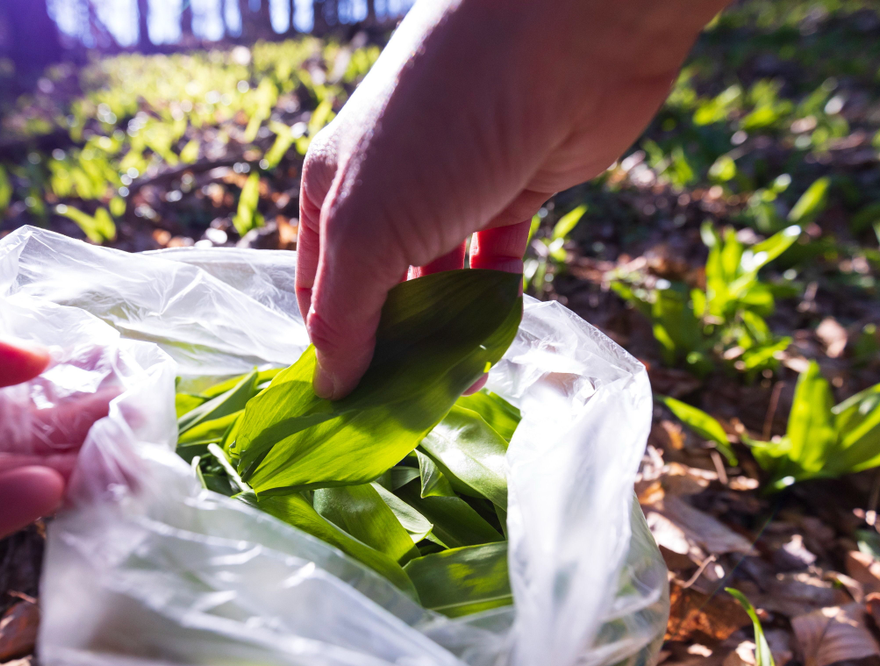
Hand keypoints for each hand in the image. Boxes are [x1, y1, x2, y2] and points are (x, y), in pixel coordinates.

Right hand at [297, 0, 727, 398]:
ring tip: (464, 380)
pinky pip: (496, 259)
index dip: (333, 350)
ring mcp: (453, 187)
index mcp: (333, 190)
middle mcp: (387, 187)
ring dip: (448, 329)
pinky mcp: (516, 187)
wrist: (561, 41)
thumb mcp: (367, 229)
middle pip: (382, 288)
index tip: (357, 409)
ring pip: (440, 278)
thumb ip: (345, 314)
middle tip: (419, 405)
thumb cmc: (441, 128)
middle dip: (395, 346)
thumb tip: (330, 386)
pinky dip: (495, 296)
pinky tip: (499, 333)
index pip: (318, 291)